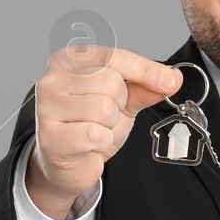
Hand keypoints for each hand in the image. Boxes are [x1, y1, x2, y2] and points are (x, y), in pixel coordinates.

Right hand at [25, 44, 183, 218]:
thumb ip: (143, 86)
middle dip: (119, 103)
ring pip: (103, 109)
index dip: (145, 70)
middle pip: (110, 82)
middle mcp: (52, 78)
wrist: (69, 163)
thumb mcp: (121, 101)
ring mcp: (46, 107)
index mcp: (68, 60)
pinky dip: (102, 143)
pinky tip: (90, 145)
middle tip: (106, 116)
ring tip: (95, 129)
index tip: (170, 81)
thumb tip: (172, 78)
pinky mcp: (50, 136)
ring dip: (109, 125)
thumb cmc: (90, 125)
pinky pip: (94, 134)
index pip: (113, 56)